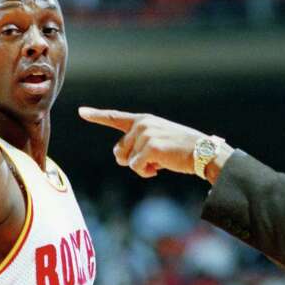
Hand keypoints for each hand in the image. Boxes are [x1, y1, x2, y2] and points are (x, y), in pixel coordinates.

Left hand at [78, 107, 205, 177]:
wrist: (203, 152)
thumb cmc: (182, 149)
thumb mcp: (159, 140)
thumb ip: (138, 145)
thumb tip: (120, 159)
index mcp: (144, 120)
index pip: (116, 117)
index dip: (97, 115)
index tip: (81, 112)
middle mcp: (142, 124)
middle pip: (119, 150)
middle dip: (131, 160)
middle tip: (152, 161)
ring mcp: (146, 135)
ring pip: (128, 161)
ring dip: (142, 167)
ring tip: (161, 162)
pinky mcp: (150, 147)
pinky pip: (136, 167)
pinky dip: (146, 172)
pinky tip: (160, 168)